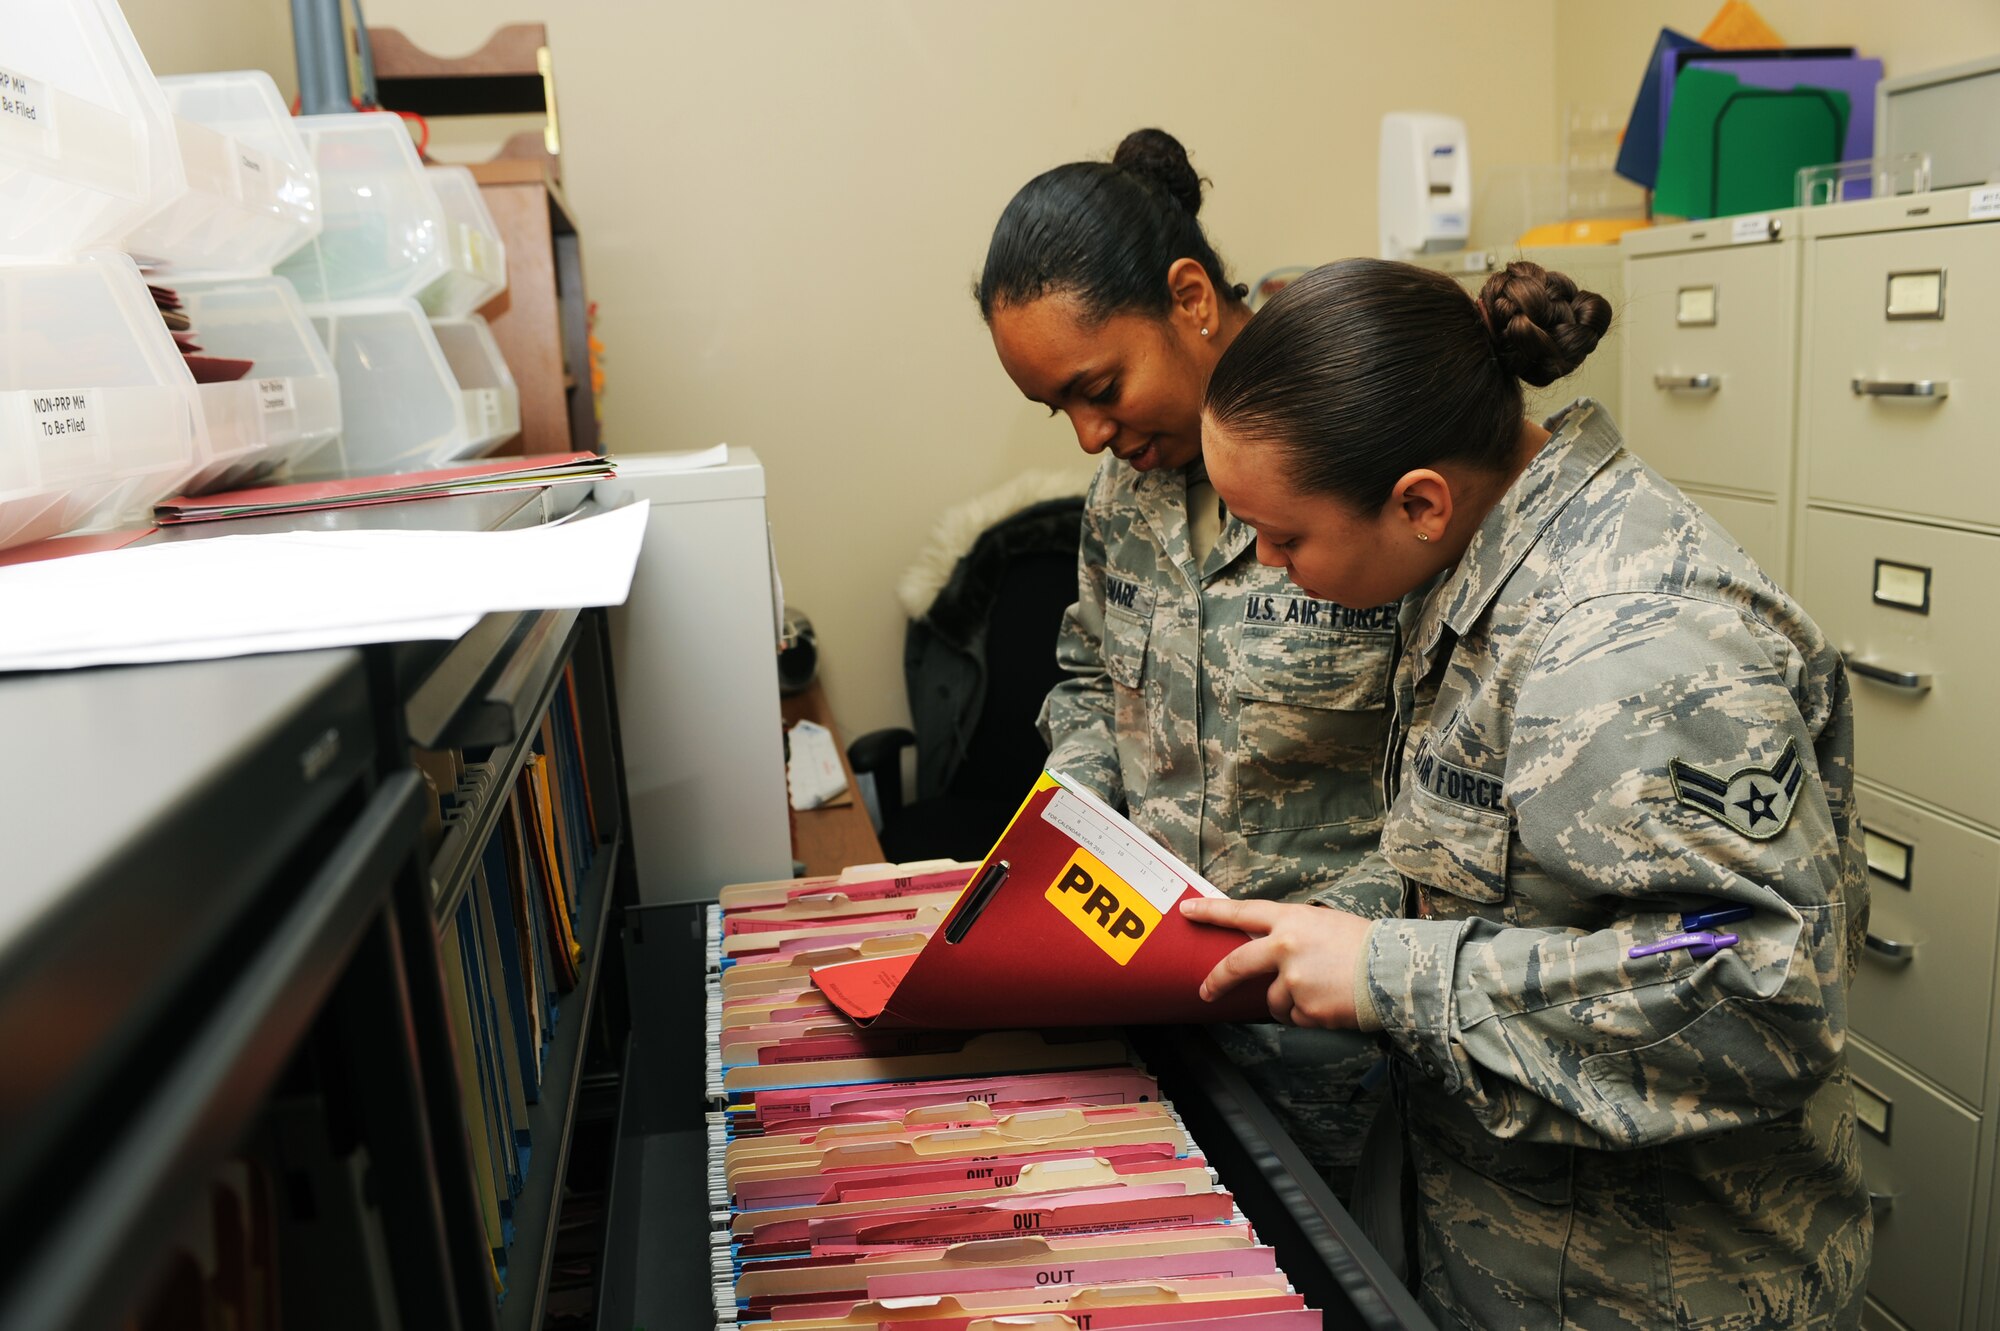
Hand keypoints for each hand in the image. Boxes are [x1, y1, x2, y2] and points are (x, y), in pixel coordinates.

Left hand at [1181, 897, 1373, 1028]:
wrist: (1397, 971)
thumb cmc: (1367, 945)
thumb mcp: (1325, 925)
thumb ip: (1295, 935)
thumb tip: (1272, 954)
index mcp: (1292, 920)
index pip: (1242, 912)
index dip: (1212, 912)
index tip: (1188, 911)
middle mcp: (1285, 948)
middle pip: (1236, 965)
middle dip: (1217, 980)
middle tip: (1206, 991)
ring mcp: (1293, 980)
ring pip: (1273, 1000)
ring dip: (1291, 1001)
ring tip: (1324, 991)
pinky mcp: (1305, 1009)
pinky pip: (1297, 1018)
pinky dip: (1311, 1015)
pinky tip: (1332, 1003)